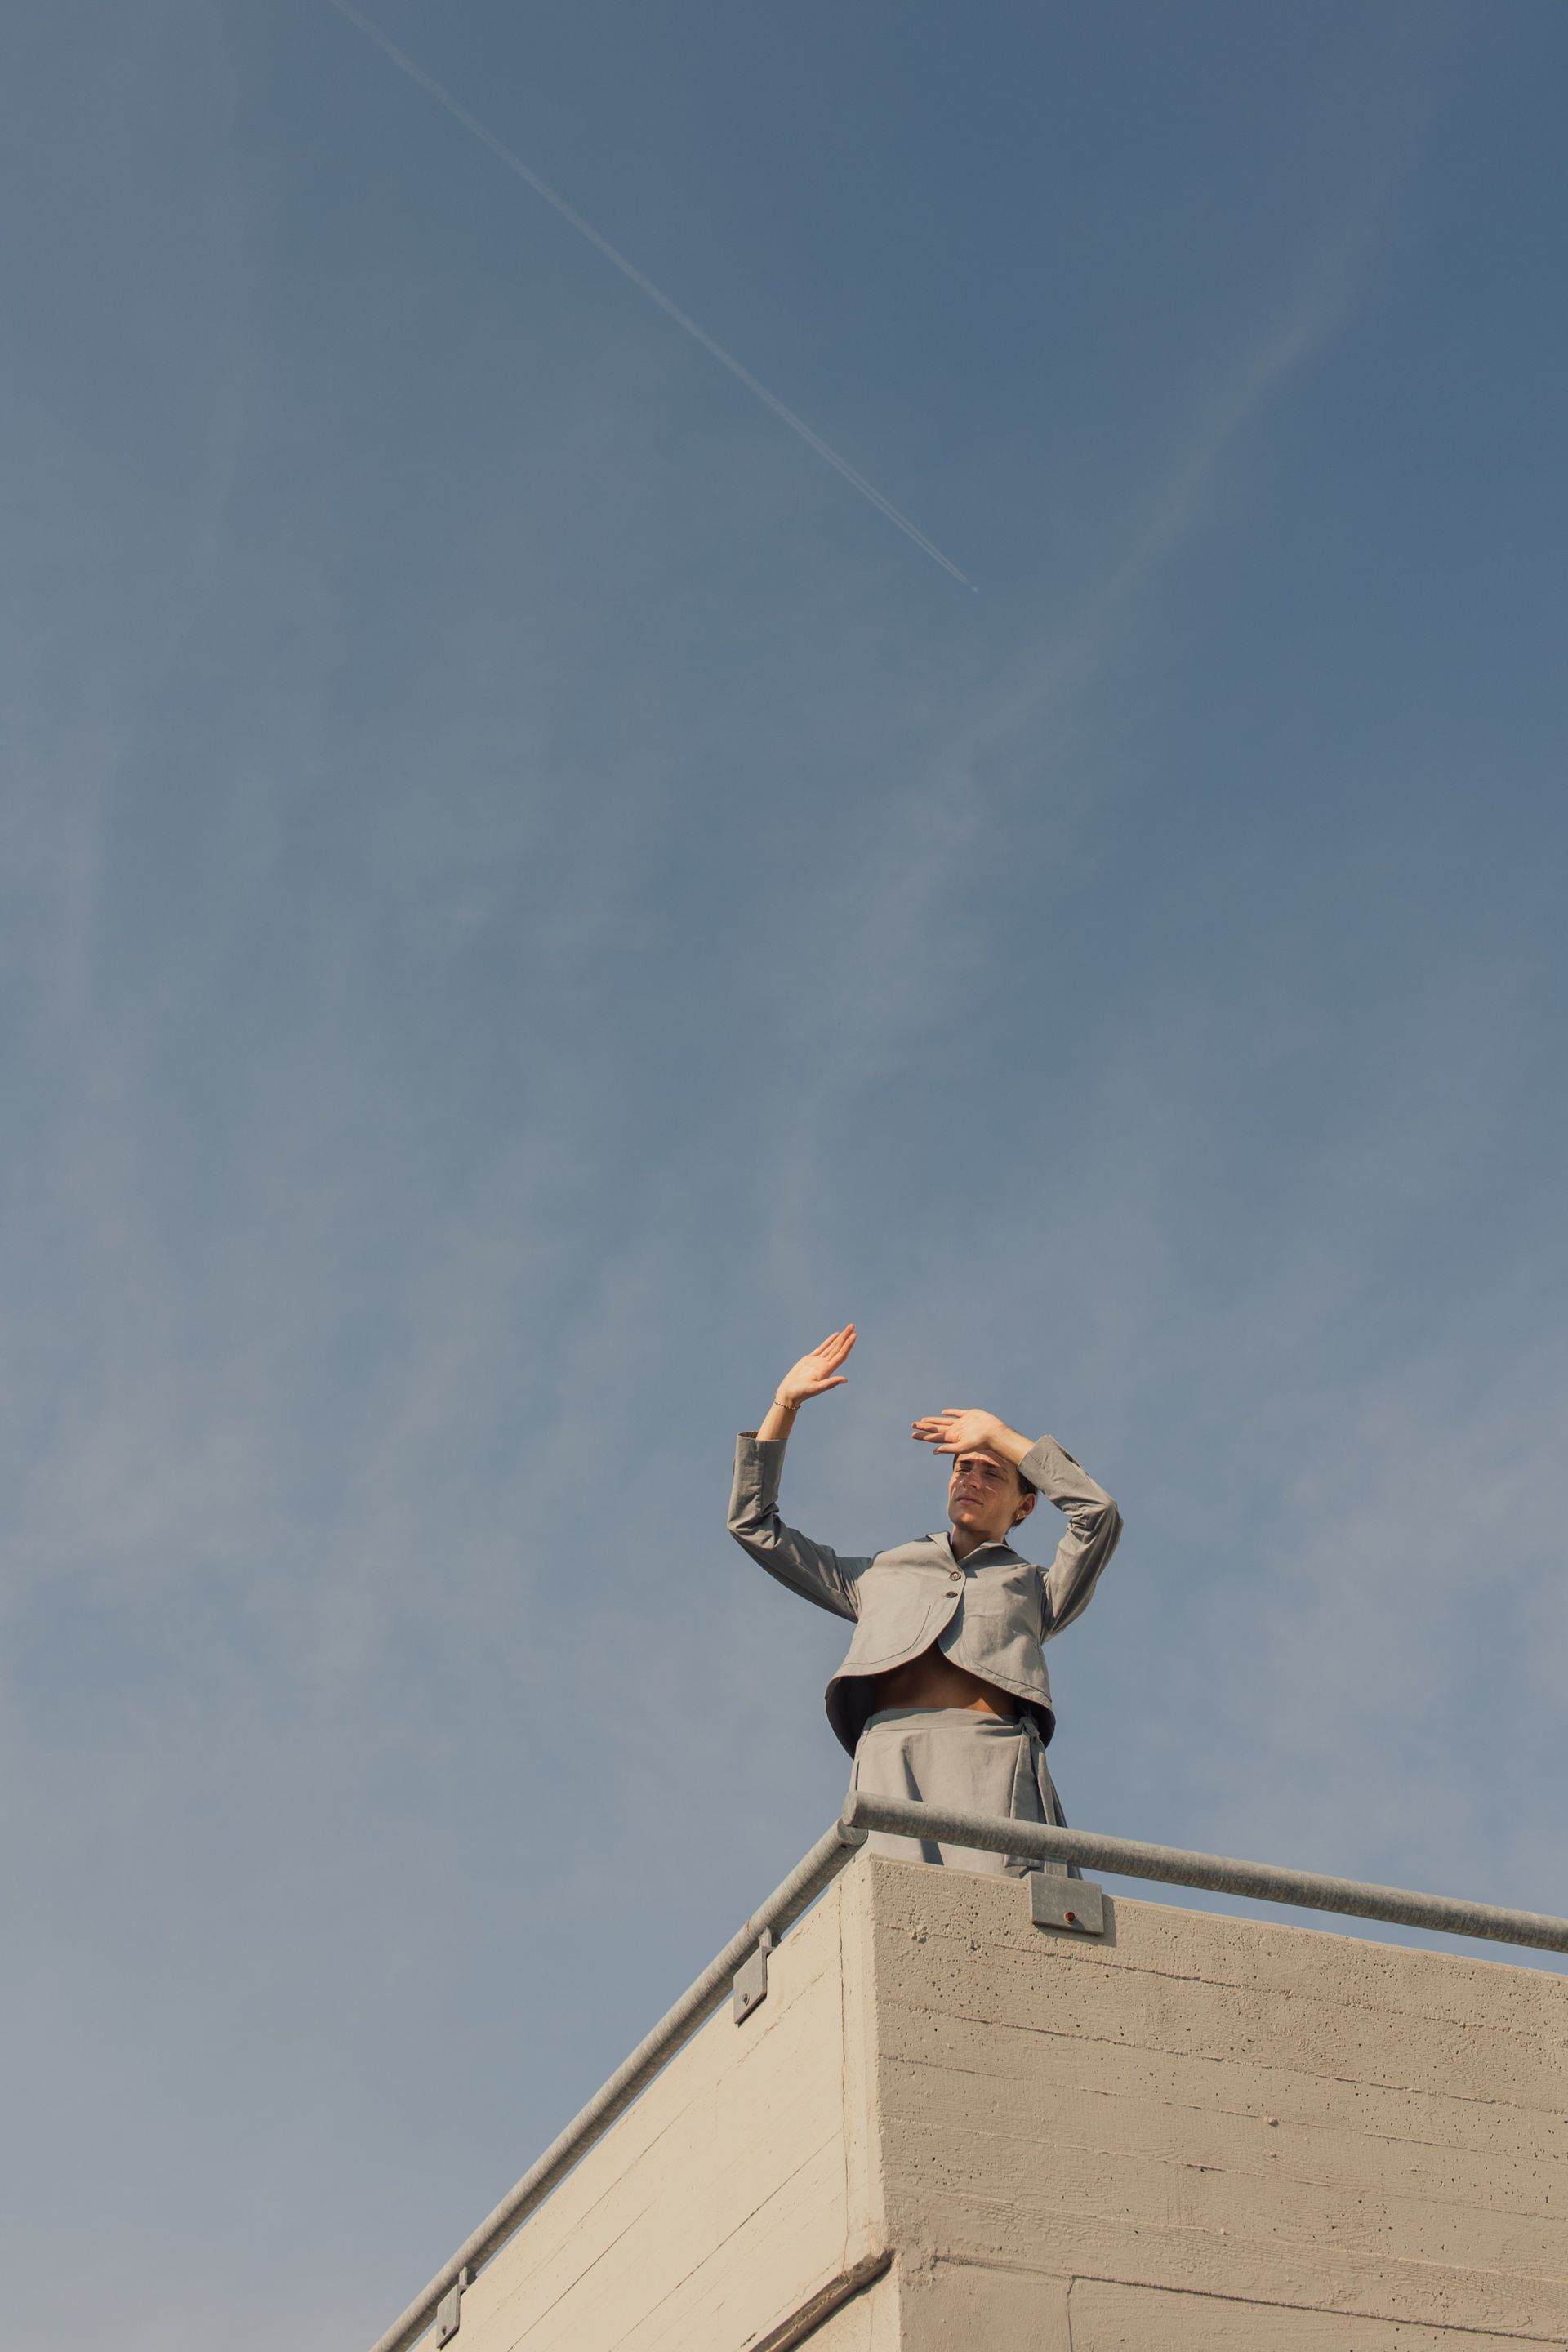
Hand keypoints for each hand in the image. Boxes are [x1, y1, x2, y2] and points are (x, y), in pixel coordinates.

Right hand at [775, 1324, 856, 1411]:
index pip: (840, 1355)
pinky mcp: (809, 1360)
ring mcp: (818, 1362)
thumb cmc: (801, 1392)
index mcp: (827, 1370)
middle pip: (838, 1348)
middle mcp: (825, 1365)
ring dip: (840, 1338)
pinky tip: (835, 1335)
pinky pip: (822, 1348)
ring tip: (848, 1329)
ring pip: (831, 1347)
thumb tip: (845, 1380)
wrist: (790, 1393)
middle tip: (852, 1326)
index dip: (848, 1345)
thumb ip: (830, 1383)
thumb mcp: (816, 1388)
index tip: (854, 1336)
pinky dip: (829, 1341)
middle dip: (846, 1337)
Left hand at [910, 1406, 1027, 1464]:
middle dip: (924, 1427)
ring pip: (944, 1421)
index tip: (912, 1434)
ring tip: (923, 1420)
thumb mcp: (963, 1447)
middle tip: (912, 1425)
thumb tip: (934, 1450)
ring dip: (934, 1421)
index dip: (923, 1435)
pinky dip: (950, 1412)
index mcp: (952, 1438)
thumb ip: (949, 1448)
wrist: (994, 1433)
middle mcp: (955, 1430)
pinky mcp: (969, 1415)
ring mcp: (962, 1423)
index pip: (934, 1436)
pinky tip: (943, 1412)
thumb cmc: (980, 1441)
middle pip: (936, 1428)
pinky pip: (957, 1413)